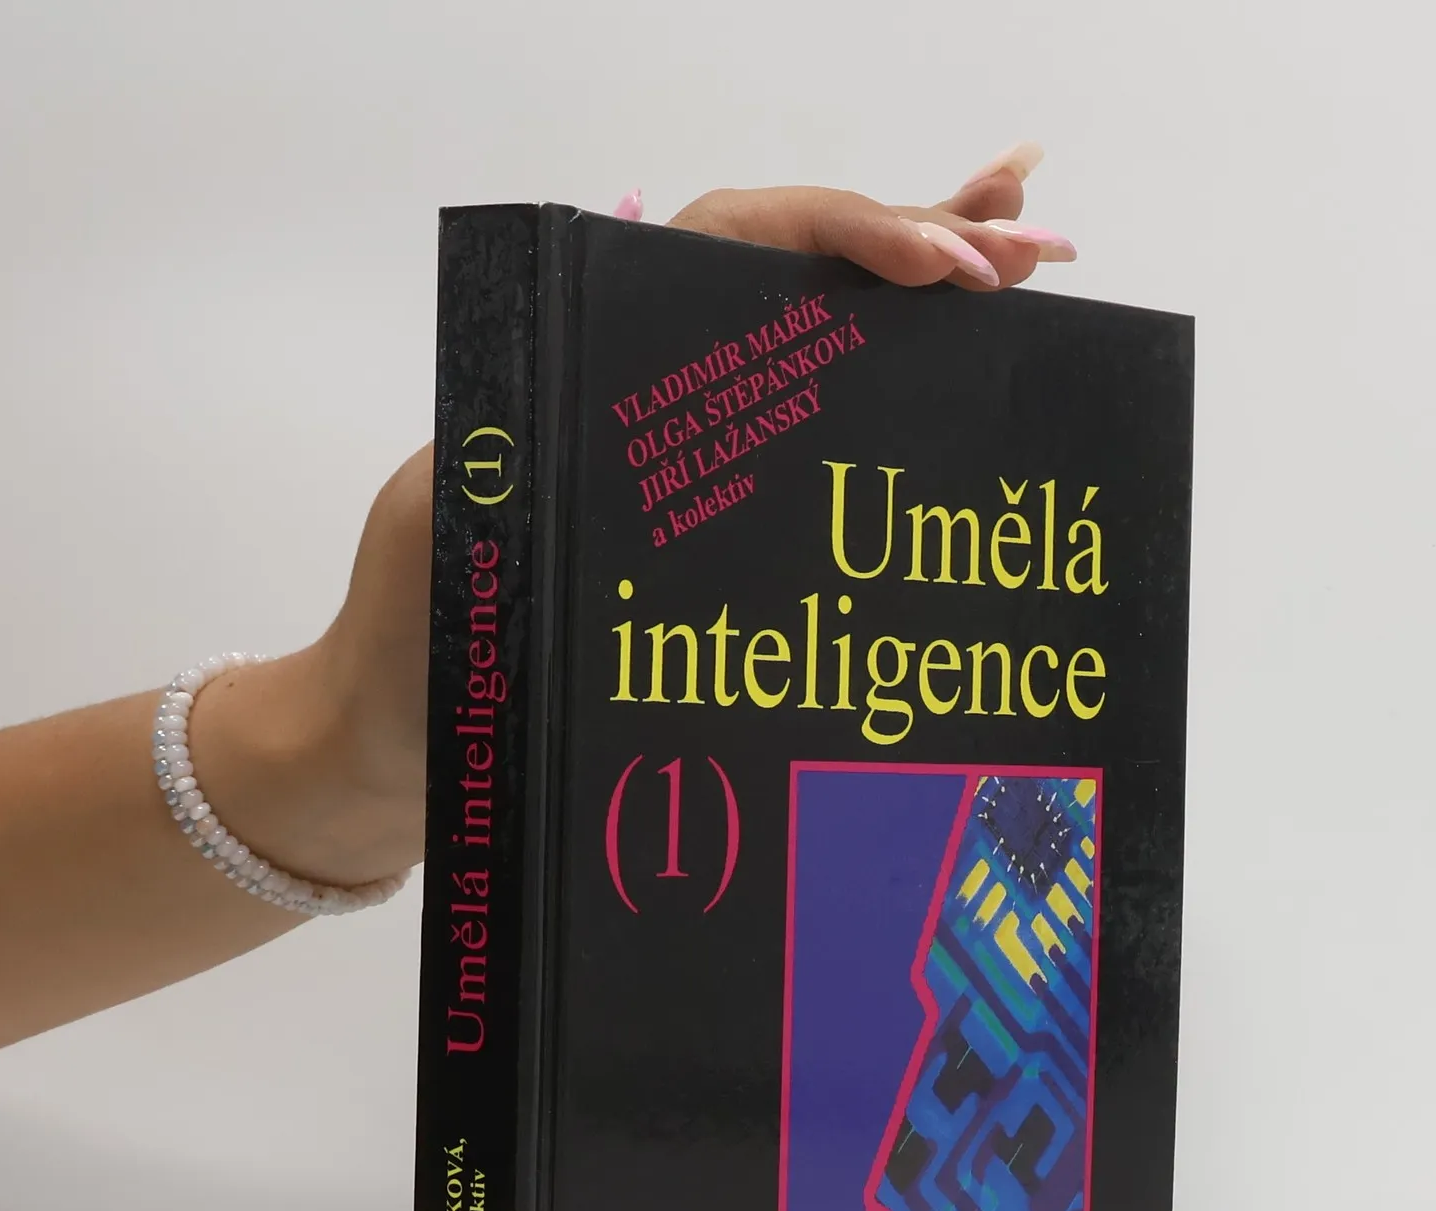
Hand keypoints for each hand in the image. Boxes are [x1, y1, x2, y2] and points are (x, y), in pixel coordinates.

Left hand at [229, 149, 1075, 887]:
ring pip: (821, 351)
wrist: (396, 749)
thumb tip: (643, 420)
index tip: (943, 271)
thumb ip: (529, 461)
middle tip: (1037, 246)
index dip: (848, 236)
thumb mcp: (460, 530)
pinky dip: (896, 406)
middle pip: (802, 279)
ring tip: (1039, 263)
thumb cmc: (416, 647)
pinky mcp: (703, 532)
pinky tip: (973, 380)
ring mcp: (685, 461)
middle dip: (926, 246)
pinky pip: (809, 448)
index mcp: (591, 355)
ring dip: (930, 304)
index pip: (738, 243)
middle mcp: (650, 390)